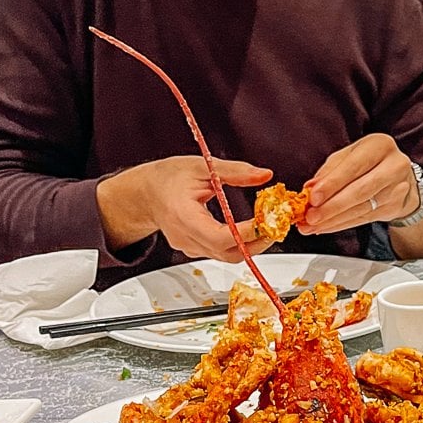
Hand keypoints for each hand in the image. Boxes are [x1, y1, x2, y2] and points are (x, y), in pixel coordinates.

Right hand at [98, 155, 273, 261]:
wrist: (145, 192)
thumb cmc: (168, 177)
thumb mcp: (202, 166)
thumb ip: (235, 171)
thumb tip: (265, 175)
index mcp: (183, 216)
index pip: (220, 237)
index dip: (247, 233)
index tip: (267, 221)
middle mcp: (186, 238)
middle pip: (228, 253)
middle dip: (257, 243)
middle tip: (276, 226)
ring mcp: (189, 247)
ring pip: (228, 256)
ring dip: (252, 244)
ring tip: (268, 225)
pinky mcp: (195, 249)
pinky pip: (222, 252)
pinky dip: (241, 243)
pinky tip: (252, 229)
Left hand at [299, 133, 420, 234]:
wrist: (401, 176)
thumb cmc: (369, 162)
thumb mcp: (349, 156)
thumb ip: (330, 170)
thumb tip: (310, 188)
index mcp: (380, 145)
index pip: (353, 167)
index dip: (332, 184)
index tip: (313, 198)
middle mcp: (394, 166)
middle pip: (360, 191)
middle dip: (332, 206)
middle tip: (310, 217)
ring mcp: (398, 189)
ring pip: (362, 208)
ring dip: (334, 219)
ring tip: (312, 226)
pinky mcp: (395, 207)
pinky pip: (364, 218)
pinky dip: (342, 224)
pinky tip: (326, 227)